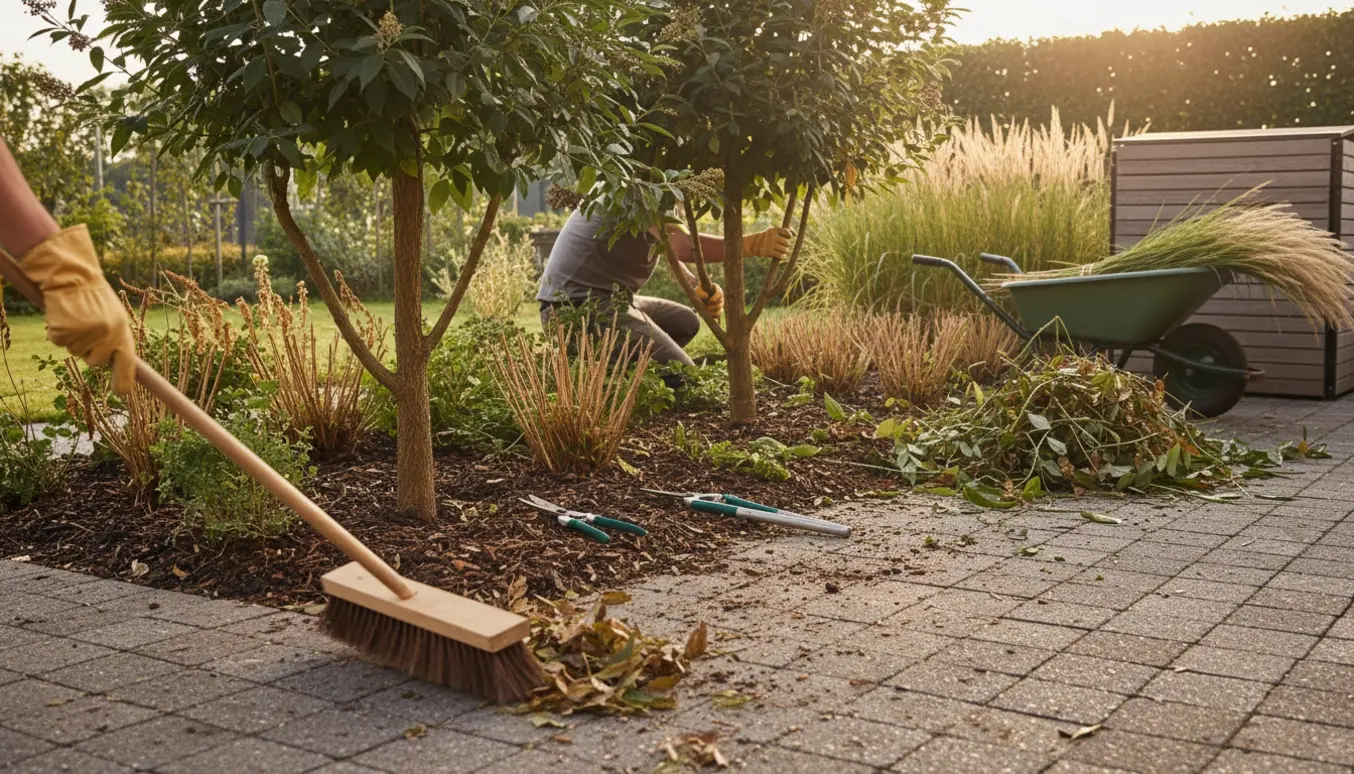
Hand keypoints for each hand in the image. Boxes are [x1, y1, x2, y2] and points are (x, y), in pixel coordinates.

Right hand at [20, 226, 135, 394]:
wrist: (71, 276)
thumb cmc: (93, 296)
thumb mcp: (113, 315)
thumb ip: (116, 338)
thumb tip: (115, 363)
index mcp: (122, 331)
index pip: (127, 362)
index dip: (124, 380)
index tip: (121, 393)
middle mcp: (106, 336)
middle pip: (95, 360)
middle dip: (90, 349)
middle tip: (87, 326)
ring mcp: (85, 335)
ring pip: (75, 351)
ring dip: (74, 338)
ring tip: (76, 316)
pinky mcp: (64, 332)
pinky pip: (60, 342)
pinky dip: (58, 332)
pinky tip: (63, 315)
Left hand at [696, 282, 723, 318]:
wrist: (697, 299)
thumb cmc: (698, 292)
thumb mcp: (698, 290)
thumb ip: (701, 292)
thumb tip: (706, 296)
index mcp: (716, 288)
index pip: (720, 293)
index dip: (715, 298)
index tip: (709, 301)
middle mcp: (720, 296)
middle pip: (721, 302)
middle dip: (713, 306)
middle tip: (706, 308)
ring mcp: (720, 303)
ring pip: (720, 309)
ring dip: (712, 311)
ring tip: (705, 311)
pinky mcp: (718, 310)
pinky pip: (718, 314)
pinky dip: (713, 315)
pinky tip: (707, 315)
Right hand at [742, 227, 793, 259]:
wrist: (753, 244)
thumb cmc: (766, 238)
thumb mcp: (771, 232)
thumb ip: (781, 232)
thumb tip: (793, 234)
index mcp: (773, 230)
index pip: (785, 231)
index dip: (789, 235)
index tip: (789, 237)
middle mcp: (772, 237)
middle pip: (786, 242)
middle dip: (787, 245)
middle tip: (786, 246)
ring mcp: (770, 244)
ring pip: (784, 249)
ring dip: (785, 251)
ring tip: (784, 251)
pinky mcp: (768, 251)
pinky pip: (780, 255)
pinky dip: (783, 256)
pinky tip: (783, 256)